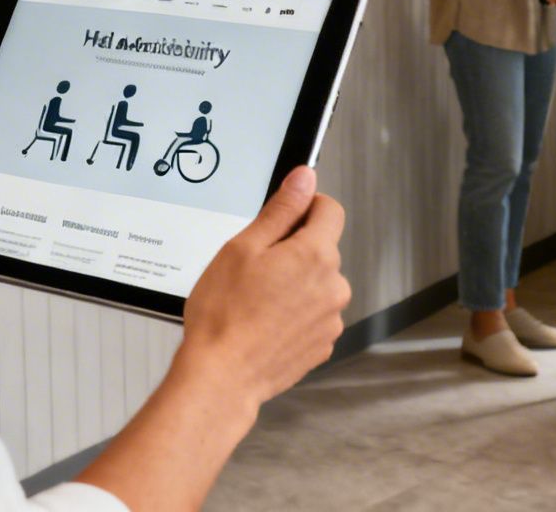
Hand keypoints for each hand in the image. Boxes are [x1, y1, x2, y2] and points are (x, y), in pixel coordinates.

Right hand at [180, 167, 349, 407]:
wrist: (221, 378)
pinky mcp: (322, 345)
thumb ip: (281, 209)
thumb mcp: (243, 247)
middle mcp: (334, 286)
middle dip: (294, 251)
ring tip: (256, 301)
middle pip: (322, 250)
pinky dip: (294, 315)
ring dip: (295, 285)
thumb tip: (305, 178)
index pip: (330, 210)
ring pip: (317, 284)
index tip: (285, 217)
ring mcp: (331, 319)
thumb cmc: (224, 316)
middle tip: (255, 268)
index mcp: (317, 255)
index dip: (306, 207)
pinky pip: (313, 316)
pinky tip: (264, 323)